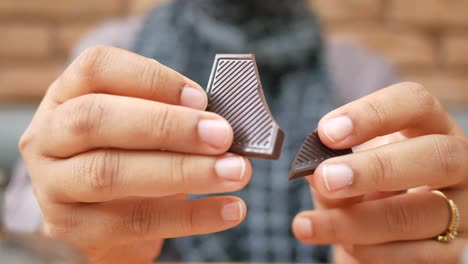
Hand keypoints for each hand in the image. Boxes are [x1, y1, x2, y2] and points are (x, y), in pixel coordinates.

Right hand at [19, 46, 251, 263]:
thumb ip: (168, 117)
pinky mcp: (71, 232)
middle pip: (97, 119)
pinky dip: (192, 216)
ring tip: (235, 172)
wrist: (97, 219)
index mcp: (67, 98)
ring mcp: (52, 187)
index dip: (151, 78)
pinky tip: (230, 209)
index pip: (97, 68)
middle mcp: (48, 138)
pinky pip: (135, 223)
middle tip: (223, 136)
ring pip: (110, 173)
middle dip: (167, 126)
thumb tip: (218, 122)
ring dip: (184, 171)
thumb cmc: (126, 159)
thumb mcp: (137, 129)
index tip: (201, 98)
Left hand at [292, 82, 467, 262]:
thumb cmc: (364, 185)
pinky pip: (420, 254)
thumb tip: (315, 173)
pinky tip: (347, 247)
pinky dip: (375, 252)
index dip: (372, 114)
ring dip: (358, 221)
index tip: (326, 132)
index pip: (414, 103)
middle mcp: (459, 163)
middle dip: (375, 169)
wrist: (383, 230)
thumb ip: (332, 166)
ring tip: (307, 225)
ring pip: (421, 214)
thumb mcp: (348, 167)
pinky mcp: (458, 249)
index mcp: (429, 127)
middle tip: (325, 178)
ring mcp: (466, 208)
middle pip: (436, 157)